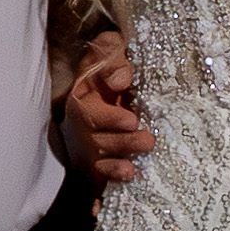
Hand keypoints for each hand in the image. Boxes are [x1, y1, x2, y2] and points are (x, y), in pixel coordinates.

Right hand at [61, 30, 155, 186]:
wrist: (113, 81)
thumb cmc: (112, 65)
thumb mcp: (111, 51)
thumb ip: (112, 58)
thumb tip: (120, 80)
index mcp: (82, 98)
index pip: (88, 112)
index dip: (108, 119)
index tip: (131, 120)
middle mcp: (84, 125)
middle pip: (95, 140)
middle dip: (121, 142)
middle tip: (147, 140)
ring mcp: (92, 144)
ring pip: (100, 158)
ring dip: (120, 161)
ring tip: (142, 156)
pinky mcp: (103, 159)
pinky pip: (103, 173)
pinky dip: (111, 179)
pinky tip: (125, 179)